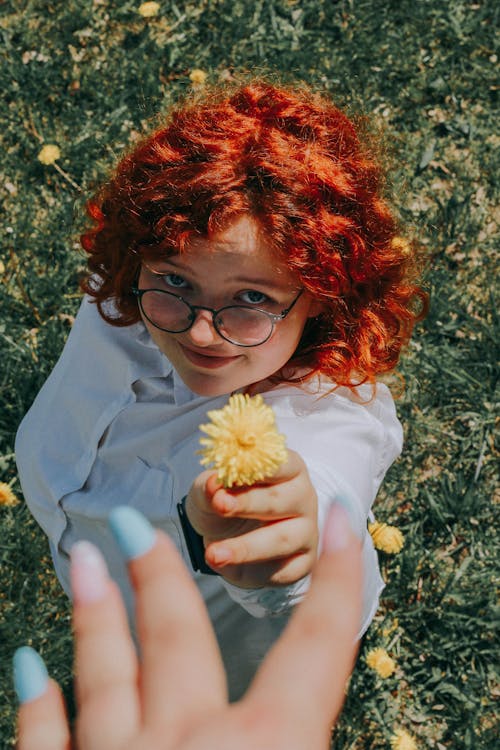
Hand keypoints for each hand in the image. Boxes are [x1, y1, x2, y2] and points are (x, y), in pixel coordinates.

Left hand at [15, 504, 360, 749]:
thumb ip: (303, 739)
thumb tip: (302, 722)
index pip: (316, 648)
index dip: (335, 578)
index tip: (338, 514)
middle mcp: (191, 744)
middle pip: (180, 638)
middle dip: (160, 575)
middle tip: (134, 521)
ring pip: (107, 672)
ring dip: (96, 613)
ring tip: (84, 558)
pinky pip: (45, 740)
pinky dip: (39, 703)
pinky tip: (30, 666)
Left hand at [186, 448, 318, 587]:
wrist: (228, 539)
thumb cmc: (226, 502)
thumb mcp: (210, 490)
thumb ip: (210, 486)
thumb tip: (213, 485)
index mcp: (288, 469)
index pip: (280, 464)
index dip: (255, 469)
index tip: (230, 474)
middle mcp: (303, 497)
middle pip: (280, 500)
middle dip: (248, 503)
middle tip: (219, 504)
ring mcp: (307, 531)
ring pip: (282, 539)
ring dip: (246, 547)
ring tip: (213, 553)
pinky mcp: (303, 563)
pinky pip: (282, 571)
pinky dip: (252, 571)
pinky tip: (226, 567)